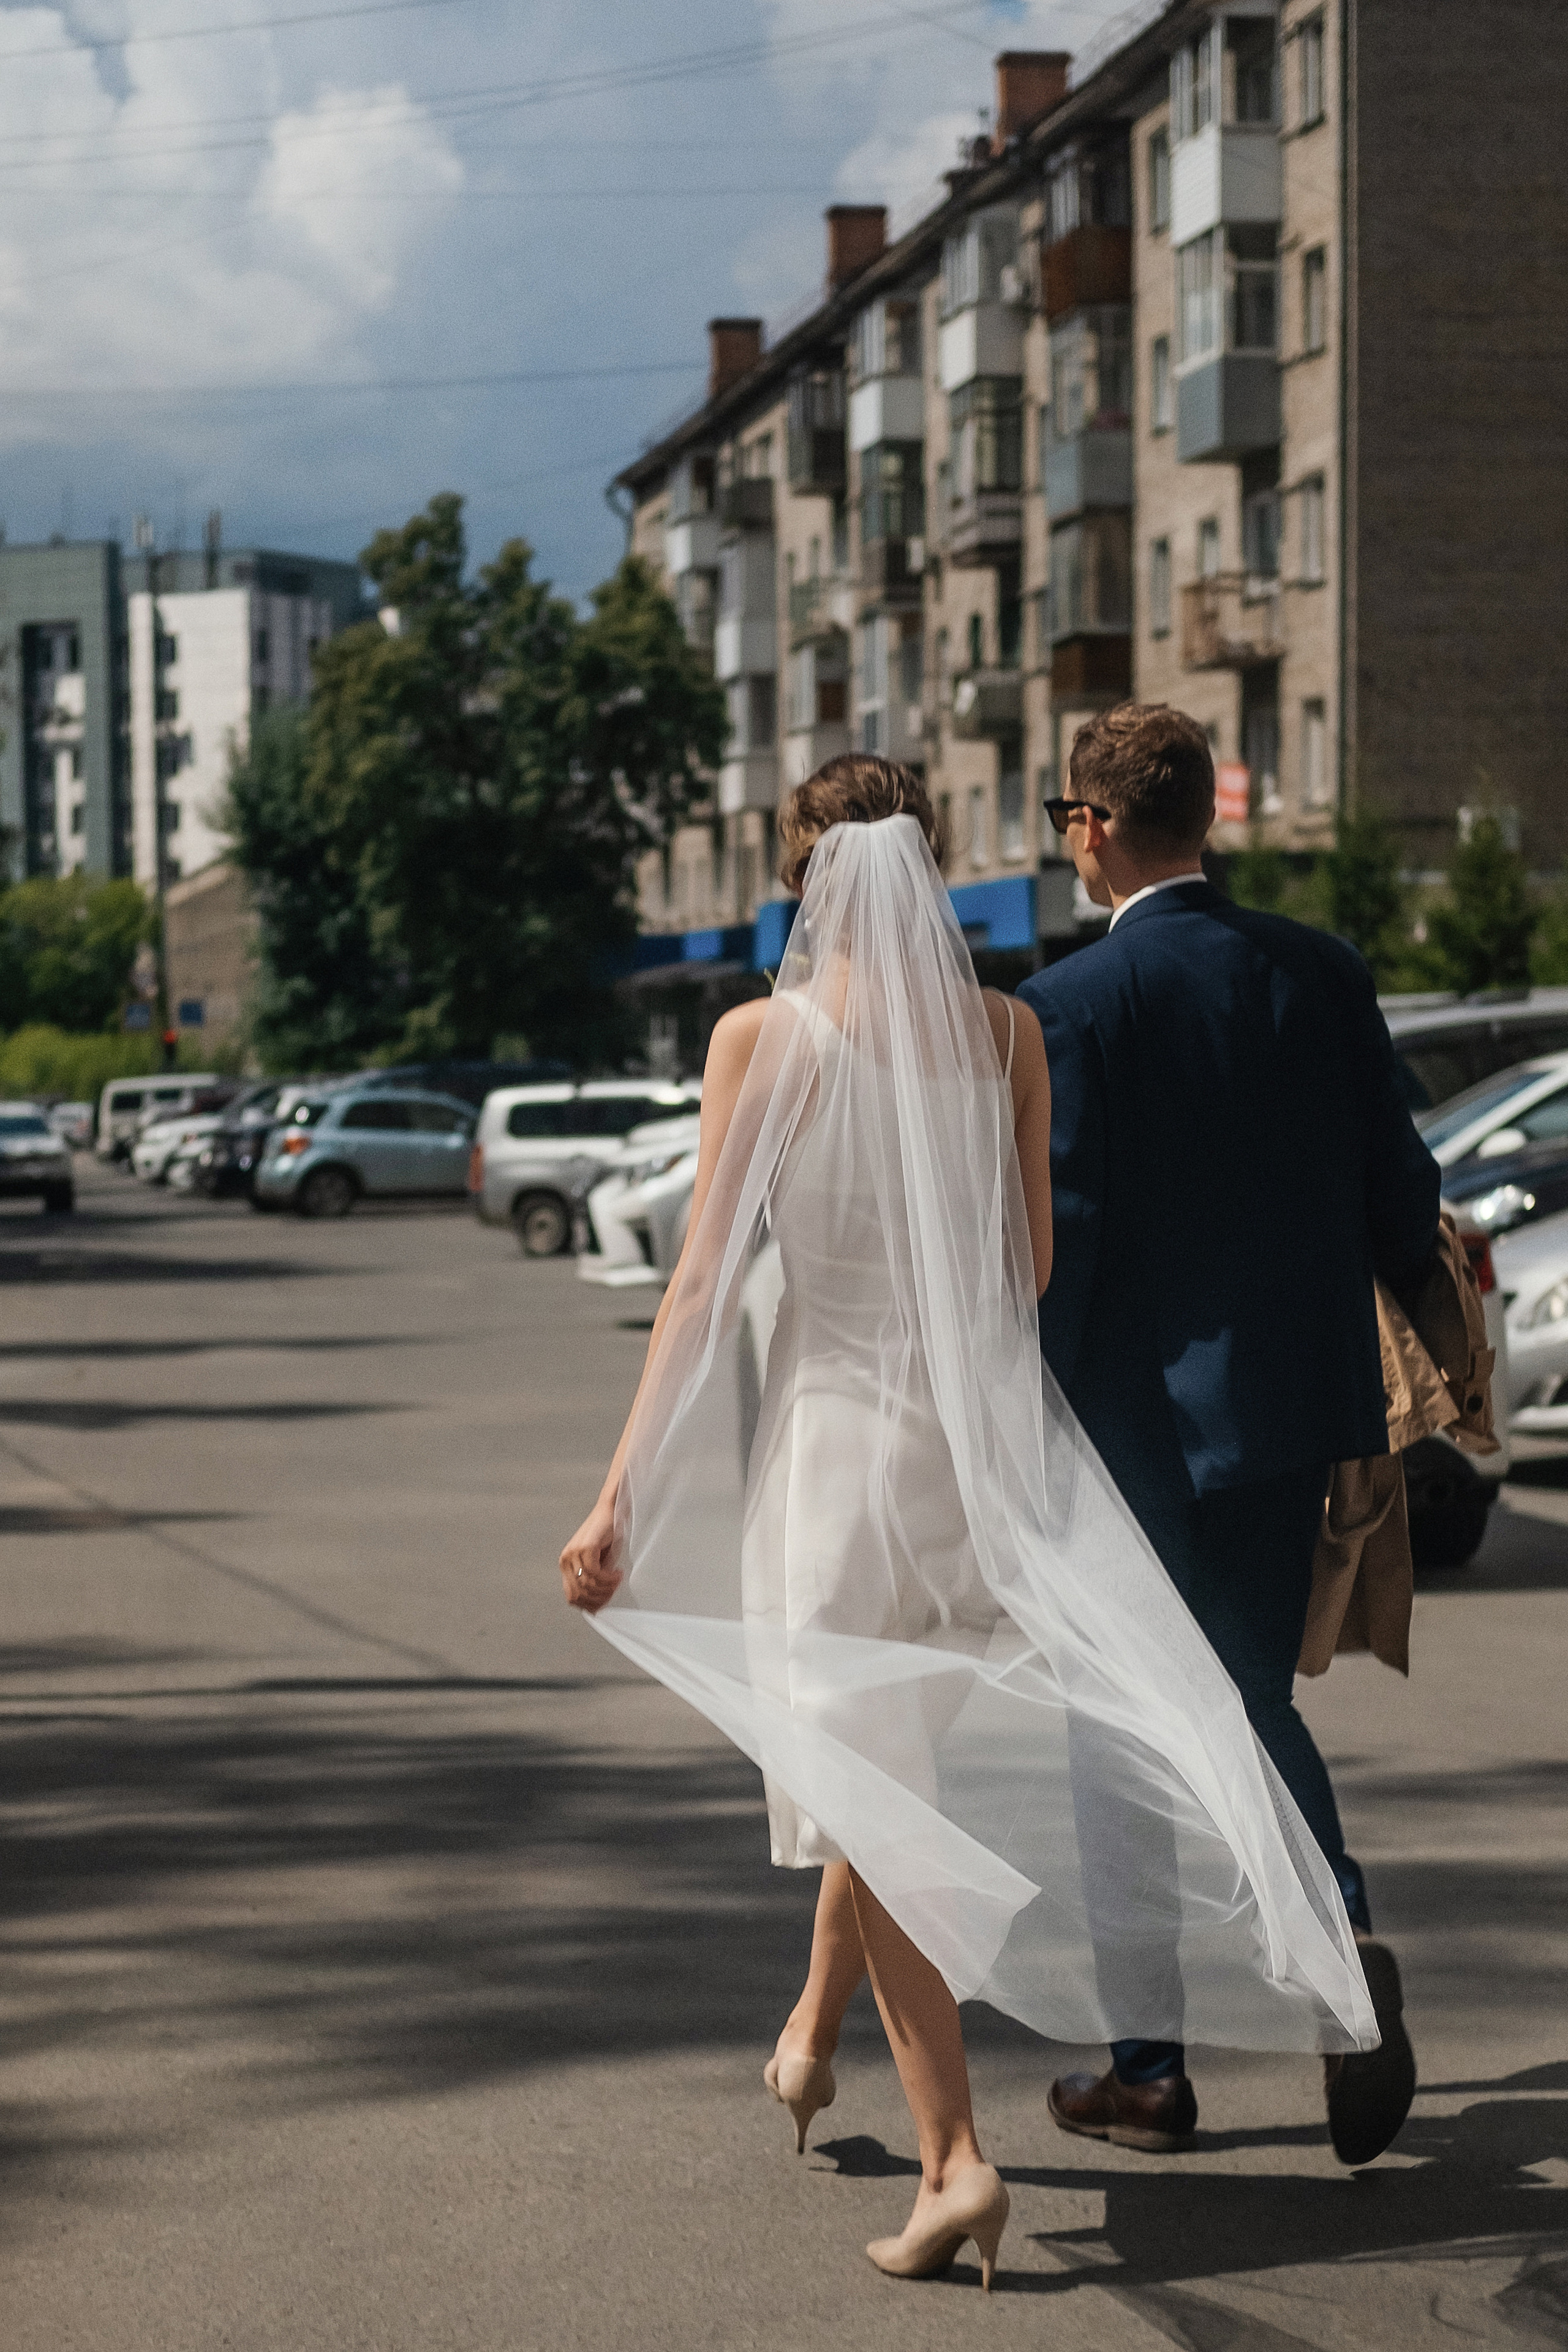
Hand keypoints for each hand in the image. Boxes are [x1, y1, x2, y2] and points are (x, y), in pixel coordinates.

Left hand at [559, 1493, 621, 1613]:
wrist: (610, 1510)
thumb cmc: (607, 1536)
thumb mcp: (599, 1562)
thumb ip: (595, 1579)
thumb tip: (598, 1604)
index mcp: (566, 1565)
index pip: (571, 1597)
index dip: (589, 1605)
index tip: (606, 1602)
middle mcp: (565, 1560)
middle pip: (579, 1594)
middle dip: (599, 1598)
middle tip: (614, 1591)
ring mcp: (573, 1553)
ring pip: (587, 1585)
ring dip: (606, 1587)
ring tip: (618, 1580)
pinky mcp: (585, 1547)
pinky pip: (594, 1573)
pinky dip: (608, 1578)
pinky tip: (618, 1573)